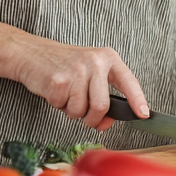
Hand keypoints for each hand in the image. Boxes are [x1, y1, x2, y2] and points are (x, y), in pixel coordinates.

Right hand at [12, 41, 148, 130]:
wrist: (32, 53)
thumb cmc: (63, 65)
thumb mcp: (89, 73)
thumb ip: (103, 95)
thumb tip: (108, 122)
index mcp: (107, 58)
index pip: (129, 81)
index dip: (137, 100)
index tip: (144, 114)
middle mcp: (95, 61)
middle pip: (102, 106)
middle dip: (93, 118)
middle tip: (85, 116)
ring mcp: (77, 70)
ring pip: (81, 110)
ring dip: (72, 110)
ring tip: (66, 94)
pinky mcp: (58, 79)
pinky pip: (63, 107)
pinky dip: (57, 105)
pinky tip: (55, 90)